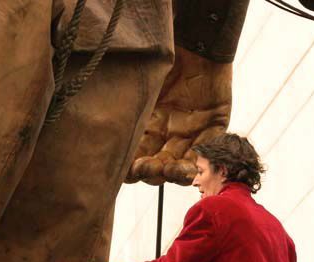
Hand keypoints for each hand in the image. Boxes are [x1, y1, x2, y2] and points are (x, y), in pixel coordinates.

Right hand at [127, 46, 232, 185]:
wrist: (191, 36)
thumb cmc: (158, 55)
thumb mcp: (138, 84)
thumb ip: (125, 106)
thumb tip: (99, 129)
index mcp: (144, 127)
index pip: (134, 159)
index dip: (130, 169)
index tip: (125, 170)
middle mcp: (166, 135)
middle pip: (156, 167)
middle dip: (150, 171)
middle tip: (145, 166)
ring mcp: (190, 133)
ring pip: (182, 165)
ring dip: (175, 172)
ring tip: (171, 169)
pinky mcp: (214, 125)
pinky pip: (208, 148)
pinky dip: (201, 158)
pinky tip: (192, 164)